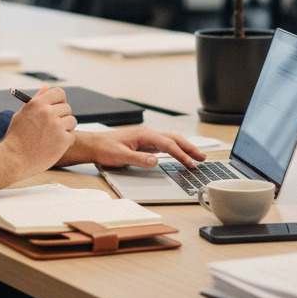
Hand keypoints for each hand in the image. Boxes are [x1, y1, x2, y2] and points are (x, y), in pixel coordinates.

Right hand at [3, 85, 76, 173]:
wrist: (13, 159)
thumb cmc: (16, 137)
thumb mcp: (22, 114)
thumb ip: (37, 100)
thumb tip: (46, 87)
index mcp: (37, 104)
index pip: (59, 93)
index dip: (59, 101)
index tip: (55, 109)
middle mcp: (48, 112)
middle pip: (67, 108)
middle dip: (61, 117)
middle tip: (51, 127)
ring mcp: (56, 126)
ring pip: (72, 121)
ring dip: (65, 128)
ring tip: (52, 137)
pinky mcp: (63, 140)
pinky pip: (71, 136)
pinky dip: (65, 142)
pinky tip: (52, 146)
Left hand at [60, 125, 205, 170]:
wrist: (93, 145)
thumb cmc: (104, 149)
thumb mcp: (120, 156)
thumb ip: (139, 159)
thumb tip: (156, 160)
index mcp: (144, 135)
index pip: (168, 144)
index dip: (181, 154)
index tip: (191, 163)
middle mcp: (147, 134)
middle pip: (174, 139)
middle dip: (189, 148)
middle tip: (203, 158)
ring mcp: (145, 137)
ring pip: (170, 140)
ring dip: (184, 147)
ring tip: (197, 156)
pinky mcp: (143, 142)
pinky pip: (163, 144)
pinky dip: (175, 148)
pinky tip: (179, 153)